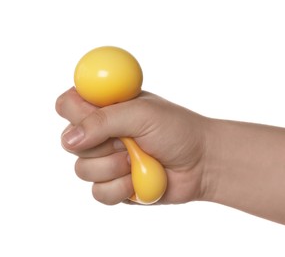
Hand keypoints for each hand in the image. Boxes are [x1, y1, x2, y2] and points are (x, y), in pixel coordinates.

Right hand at [56, 88, 208, 204]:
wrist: (202, 163)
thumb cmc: (178, 130)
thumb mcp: (142, 114)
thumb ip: (103, 120)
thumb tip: (70, 138)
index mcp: (107, 108)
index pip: (69, 105)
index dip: (75, 112)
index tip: (95, 119)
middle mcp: (102, 134)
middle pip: (69, 141)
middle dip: (101, 144)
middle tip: (128, 141)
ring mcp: (106, 161)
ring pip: (82, 170)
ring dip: (113, 167)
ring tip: (139, 159)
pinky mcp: (114, 186)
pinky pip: (98, 193)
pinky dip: (120, 188)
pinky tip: (138, 180)